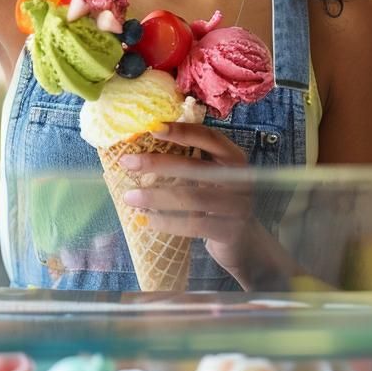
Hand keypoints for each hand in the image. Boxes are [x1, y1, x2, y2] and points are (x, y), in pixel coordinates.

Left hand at [116, 123, 301, 289]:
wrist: (244, 243)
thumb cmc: (217, 203)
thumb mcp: (209, 179)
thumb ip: (189, 162)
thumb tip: (141, 149)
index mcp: (233, 158)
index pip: (209, 137)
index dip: (182, 131)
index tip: (153, 127)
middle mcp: (240, 178)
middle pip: (196, 167)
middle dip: (158, 162)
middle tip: (127, 162)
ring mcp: (238, 205)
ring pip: (192, 198)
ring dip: (156, 197)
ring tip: (130, 197)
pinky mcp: (230, 231)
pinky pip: (194, 224)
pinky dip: (167, 222)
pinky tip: (148, 221)